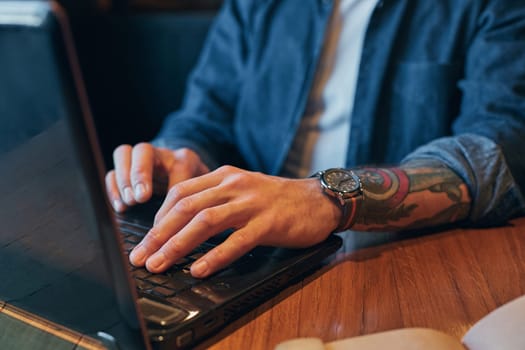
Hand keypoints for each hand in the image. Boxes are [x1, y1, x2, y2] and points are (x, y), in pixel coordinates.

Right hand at [105, 143, 208, 211]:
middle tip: (139, 198)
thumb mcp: (202, 195)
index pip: (177, 165)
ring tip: (130, 202)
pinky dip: (113, 189)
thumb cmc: (195, 190)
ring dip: (123, 180)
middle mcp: (160, 153)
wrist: (185, 178)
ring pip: (123, 153)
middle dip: (139, 174)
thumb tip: (186, 222)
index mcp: (185, 158)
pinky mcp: (125, 170)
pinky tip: (120, 207)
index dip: (173, 185)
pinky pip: (112, 171)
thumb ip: (197, 203)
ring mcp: (140, 159)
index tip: (158, 201)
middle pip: (143, 150)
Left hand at [129, 165, 341, 277]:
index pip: (180, 193)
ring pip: (205, 222)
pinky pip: (236, 240)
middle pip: (186, 208)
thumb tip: (182, 226)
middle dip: (159, 235)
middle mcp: (233, 185)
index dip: (158, 217)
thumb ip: (215, 201)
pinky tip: (199, 269)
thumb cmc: (277, 199)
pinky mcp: (268, 223)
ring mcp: (251, 203)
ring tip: (160, 265)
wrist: (317, 199)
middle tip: (141, 258)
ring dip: (178, 245)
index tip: (148, 239)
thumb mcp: (242, 190)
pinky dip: (215, 256)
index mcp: (223, 177)